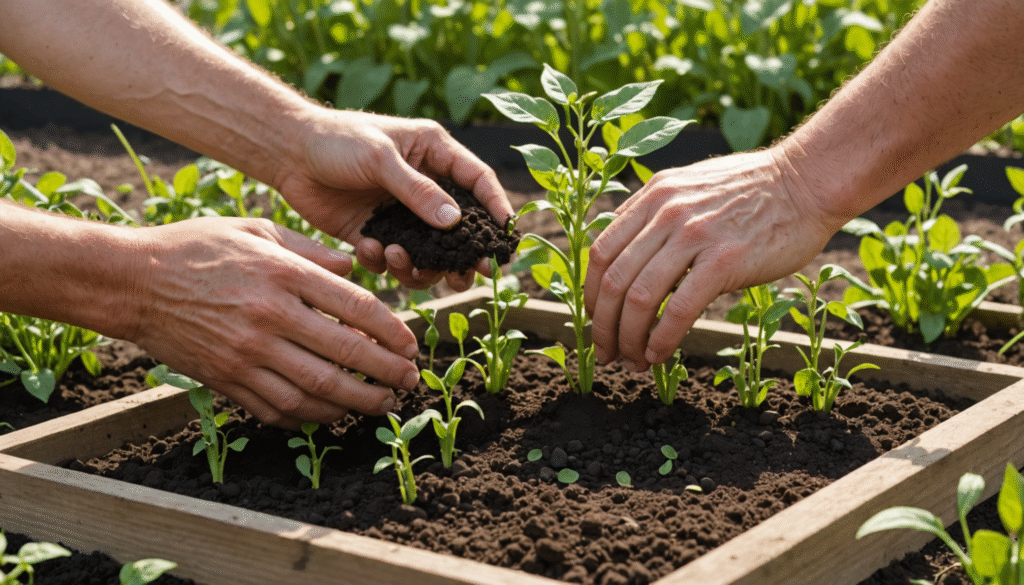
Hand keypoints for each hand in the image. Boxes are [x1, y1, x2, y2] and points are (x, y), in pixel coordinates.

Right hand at [125, 217, 420, 428]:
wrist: (132, 281)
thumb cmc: (196, 248)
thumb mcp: (256, 230)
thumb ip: (309, 249)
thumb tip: (353, 265)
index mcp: (283, 274)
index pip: (356, 307)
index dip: (392, 331)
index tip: (410, 345)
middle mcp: (269, 316)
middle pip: (345, 354)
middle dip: (386, 374)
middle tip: (409, 382)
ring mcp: (246, 352)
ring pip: (315, 390)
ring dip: (355, 404)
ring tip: (380, 406)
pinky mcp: (225, 378)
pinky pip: (276, 407)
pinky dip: (309, 417)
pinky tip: (330, 415)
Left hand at [276, 109, 513, 291]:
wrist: (288, 154)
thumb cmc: (337, 140)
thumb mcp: (381, 159)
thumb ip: (419, 191)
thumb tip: (456, 223)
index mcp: (434, 154)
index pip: (478, 182)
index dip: (496, 208)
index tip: (506, 238)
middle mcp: (424, 186)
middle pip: (460, 227)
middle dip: (464, 254)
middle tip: (467, 276)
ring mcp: (400, 213)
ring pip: (429, 251)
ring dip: (420, 264)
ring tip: (398, 259)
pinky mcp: (376, 233)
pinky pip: (394, 259)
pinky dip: (385, 263)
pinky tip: (369, 250)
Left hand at [584, 148, 836, 371]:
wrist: (807, 182)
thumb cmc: (754, 191)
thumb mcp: (691, 188)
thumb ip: (657, 215)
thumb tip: (629, 256)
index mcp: (653, 196)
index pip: (601, 251)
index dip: (590, 294)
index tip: (595, 319)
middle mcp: (665, 212)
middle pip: (612, 280)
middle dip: (602, 326)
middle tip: (606, 352)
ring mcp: (693, 235)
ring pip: (638, 298)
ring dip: (628, 339)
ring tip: (632, 362)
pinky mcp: (723, 261)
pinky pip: (678, 310)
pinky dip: (661, 340)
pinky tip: (659, 356)